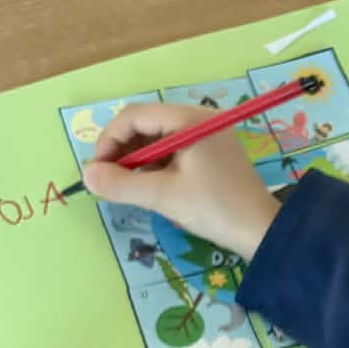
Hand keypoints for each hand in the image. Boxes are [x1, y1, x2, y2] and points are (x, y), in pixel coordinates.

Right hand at [83, 102, 279, 259]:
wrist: (261, 232)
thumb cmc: (214, 208)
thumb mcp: (162, 196)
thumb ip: (121, 184)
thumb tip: (86, 175)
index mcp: (189, 119)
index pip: (134, 116)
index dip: (108, 141)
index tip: (96, 171)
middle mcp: (199, 119)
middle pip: (145, 124)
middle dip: (121, 150)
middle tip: (107, 181)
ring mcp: (207, 135)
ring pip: (157, 138)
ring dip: (137, 160)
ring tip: (126, 188)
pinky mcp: (212, 153)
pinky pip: (173, 150)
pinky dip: (155, 166)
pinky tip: (149, 188)